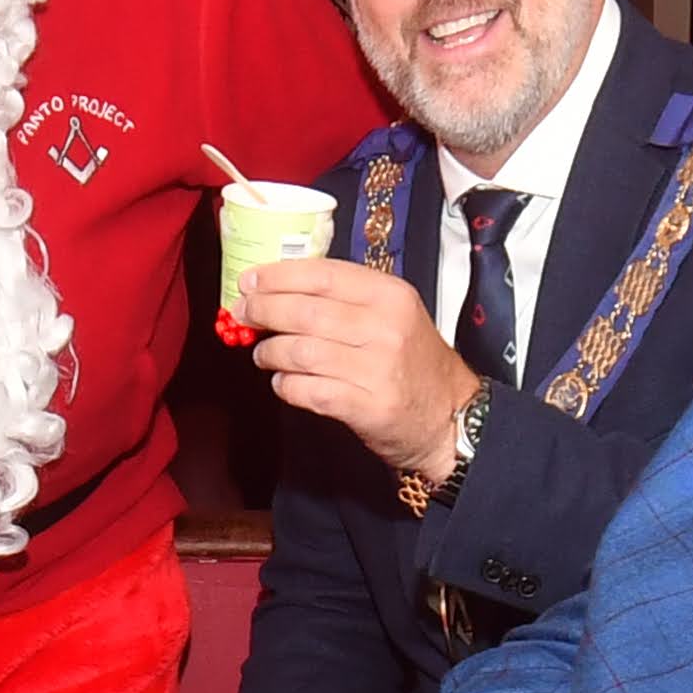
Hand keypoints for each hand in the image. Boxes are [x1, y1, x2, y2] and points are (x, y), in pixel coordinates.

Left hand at [236, 257, 480, 484]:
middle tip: (242, 314)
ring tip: (263, 354)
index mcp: (390, 296)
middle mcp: (385, 328)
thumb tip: (280, 290)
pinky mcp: (367, 407)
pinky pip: (308, 391)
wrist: (449, 418)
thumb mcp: (393, 315)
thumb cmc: (412, 363)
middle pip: (305, 312)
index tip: (249, 281)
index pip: (322, 275)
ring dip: (270, 352)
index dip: (278, 277)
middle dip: (263, 311)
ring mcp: (377, 369)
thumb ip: (345, 299)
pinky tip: (283, 382)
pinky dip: (285, 385)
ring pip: (300, 352)